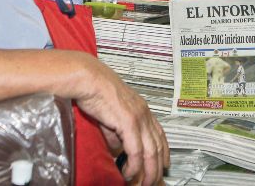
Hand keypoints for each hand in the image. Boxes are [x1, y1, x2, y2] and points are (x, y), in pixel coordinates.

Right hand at [76, 56, 169, 185]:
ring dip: (148, 171)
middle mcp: (144, 114)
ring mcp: (139, 118)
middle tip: (152, 182)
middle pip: (158, 147)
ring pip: (151, 152)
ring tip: (143, 183)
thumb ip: (117, 134)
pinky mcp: (129, 122)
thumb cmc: (96, 92)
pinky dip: (134, 165)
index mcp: (142, 110)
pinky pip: (136, 150)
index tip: (164, 164)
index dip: (164, 152)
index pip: (160, 135)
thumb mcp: (111, 116)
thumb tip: (117, 150)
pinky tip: (129, 172)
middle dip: (157, 168)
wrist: (89, 79)